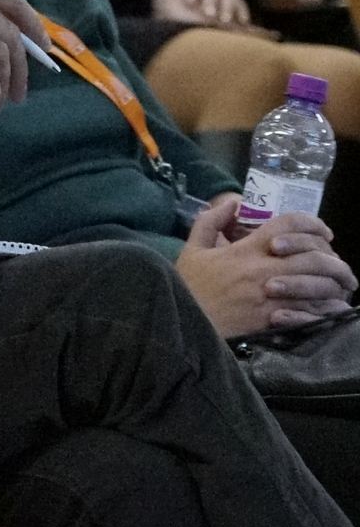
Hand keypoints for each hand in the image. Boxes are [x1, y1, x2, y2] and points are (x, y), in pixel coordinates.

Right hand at [175, 195, 357, 337]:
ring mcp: (271, 296)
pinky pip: (311, 312)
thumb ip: (210, 222)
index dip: (312, 223)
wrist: (183, 322)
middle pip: (313, 256)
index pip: (288, 225)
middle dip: (334, 258)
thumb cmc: (189, 286)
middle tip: (341, 264)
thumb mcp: (192, 249)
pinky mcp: (274, 319)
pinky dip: (327, 309)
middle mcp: (264, 269)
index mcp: (246, 249)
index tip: (324, 233)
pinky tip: (334, 307)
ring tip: (344, 285)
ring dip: (336, 283)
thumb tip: (232, 204)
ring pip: (318, 285)